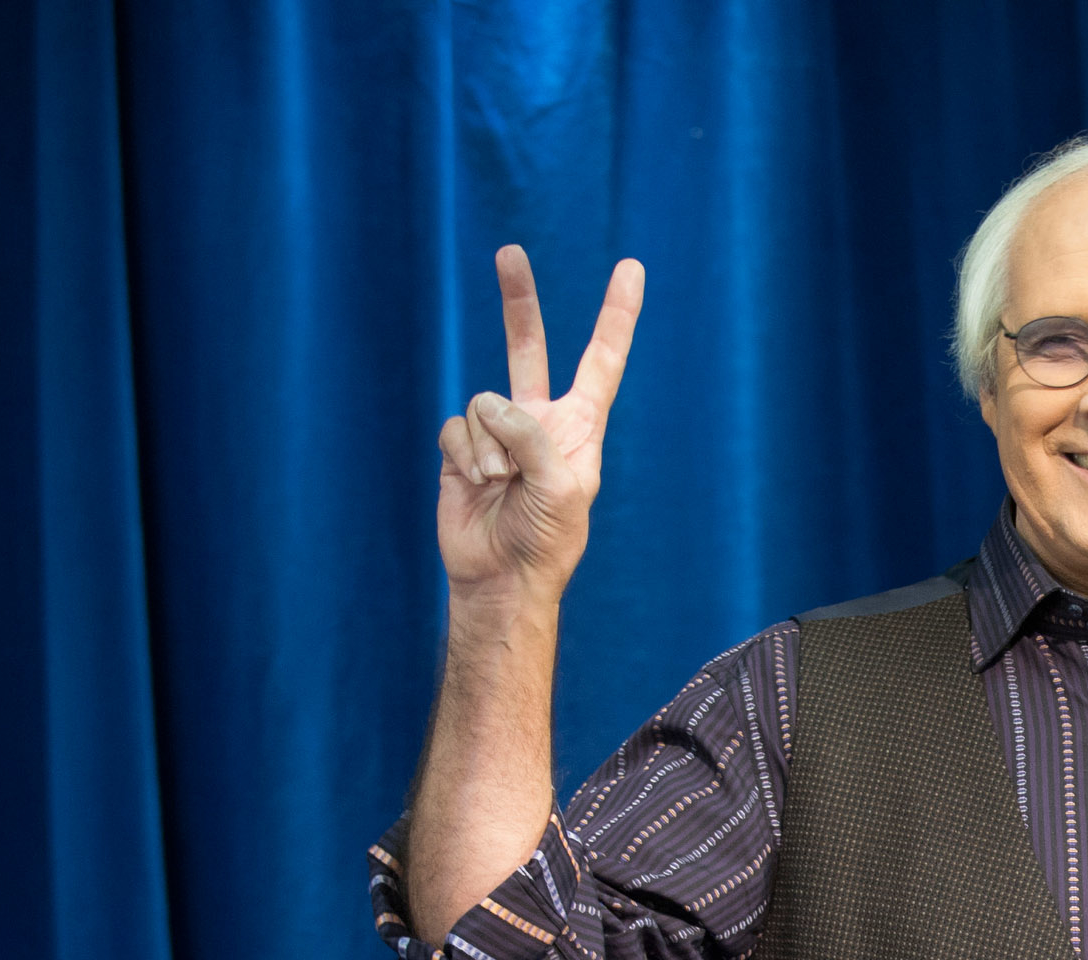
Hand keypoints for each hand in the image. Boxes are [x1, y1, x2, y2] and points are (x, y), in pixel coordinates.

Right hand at [436, 246, 644, 603]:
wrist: (501, 578)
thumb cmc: (546, 540)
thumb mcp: (560, 487)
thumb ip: (533, 436)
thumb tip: (490, 406)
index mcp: (579, 427)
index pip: (602, 360)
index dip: (617, 316)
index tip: (631, 269)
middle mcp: (538, 420)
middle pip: (527, 347)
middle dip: (518, 301)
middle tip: (509, 252)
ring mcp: (497, 432)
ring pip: (484, 403)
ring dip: (491, 448)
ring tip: (501, 486)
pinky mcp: (461, 447)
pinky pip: (456, 426)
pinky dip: (466, 455)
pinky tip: (477, 485)